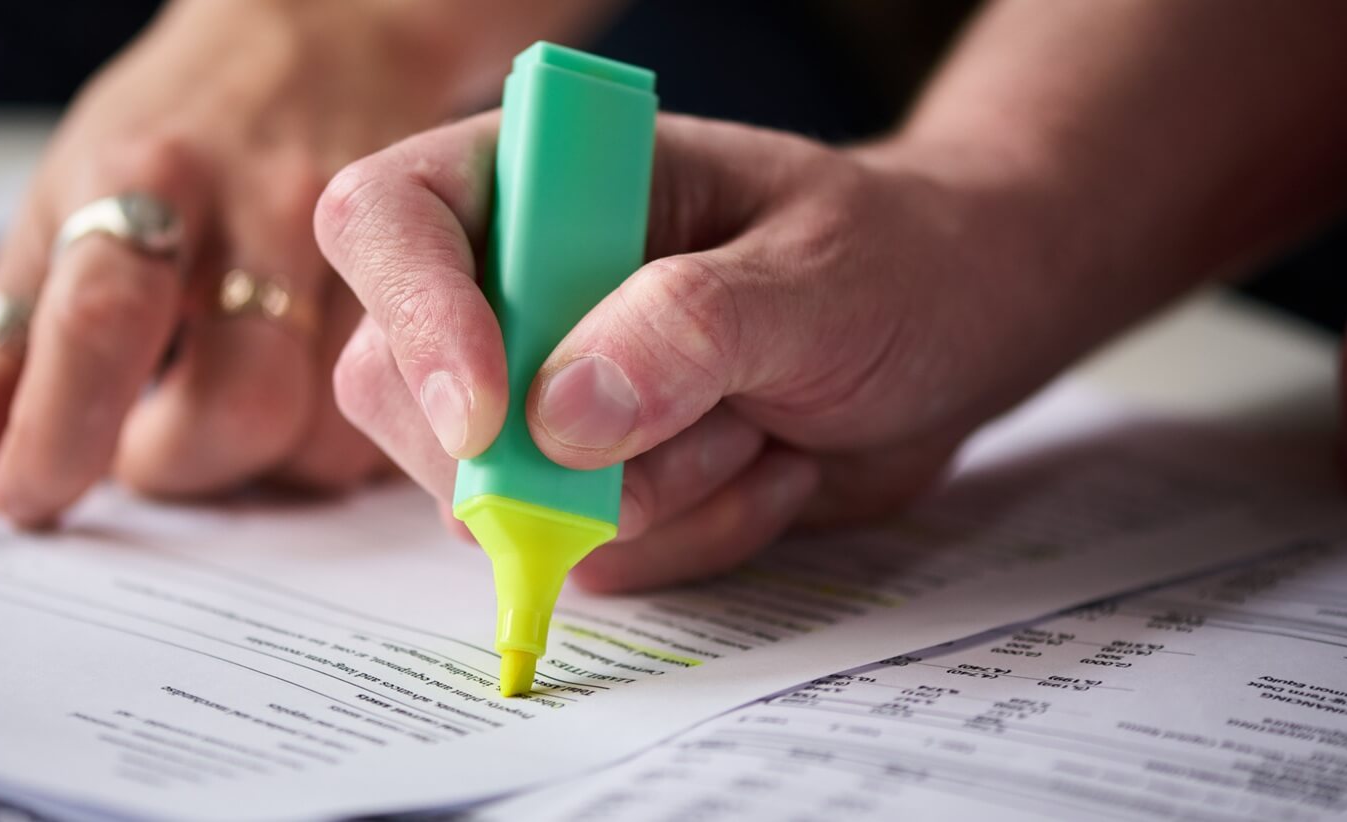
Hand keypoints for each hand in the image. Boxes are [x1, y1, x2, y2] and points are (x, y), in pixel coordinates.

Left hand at [0, 2, 448, 523]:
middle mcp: (266, 203)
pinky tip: (306, 398)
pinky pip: (395, 418)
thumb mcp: (62, 210)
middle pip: (236, 401)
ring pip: (331, 428)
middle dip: (182, 461)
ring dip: (265, 462)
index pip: (99, 317)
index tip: (32, 496)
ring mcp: (370, 243)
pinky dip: (337, 443)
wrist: (327, 36)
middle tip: (149, 443)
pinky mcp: (438, 279)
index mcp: (145, 179)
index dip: (62, 430)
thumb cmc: (177, 136)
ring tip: (231, 412)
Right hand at [317, 111, 1107, 591]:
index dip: (415, 317)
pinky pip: (579, 558)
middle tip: (706, 423)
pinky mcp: (584, 485)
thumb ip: (691, 328)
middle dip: (541, 453)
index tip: (492, 415)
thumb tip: (555, 418)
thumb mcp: (819, 278)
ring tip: (764, 424)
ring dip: (653, 497)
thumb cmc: (894, 261)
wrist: (955, 329)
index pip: (391, 220)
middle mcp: (516, 286)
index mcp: (545, 178)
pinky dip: (691, 539)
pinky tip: (767, 467)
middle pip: (397, 387)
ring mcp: (540, 396)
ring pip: (489, 500)